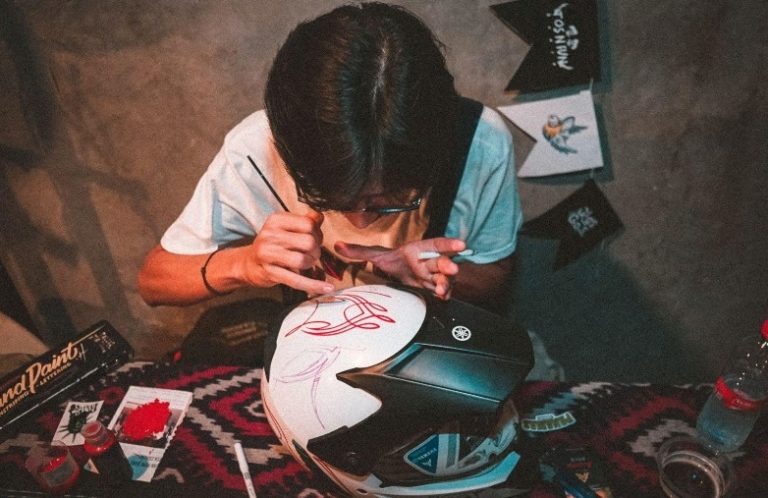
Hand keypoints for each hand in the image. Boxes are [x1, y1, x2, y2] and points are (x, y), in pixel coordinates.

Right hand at [240, 210, 333, 294]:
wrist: (249, 263)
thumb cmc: (271, 245)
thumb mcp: (285, 228)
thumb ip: (305, 221)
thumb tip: (319, 217)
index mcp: (276, 220)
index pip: (308, 223)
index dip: (318, 233)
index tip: (316, 239)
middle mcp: (270, 235)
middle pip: (309, 242)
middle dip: (316, 250)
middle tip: (312, 253)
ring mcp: (268, 254)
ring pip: (304, 260)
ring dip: (311, 263)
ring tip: (307, 262)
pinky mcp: (270, 272)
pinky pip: (297, 280)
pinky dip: (314, 285)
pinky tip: (326, 288)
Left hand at [334, 238, 466, 298]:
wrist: (404, 273)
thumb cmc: (397, 261)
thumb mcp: (378, 256)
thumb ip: (359, 252)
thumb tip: (337, 245)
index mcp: (420, 250)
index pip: (437, 244)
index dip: (449, 244)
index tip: (461, 245)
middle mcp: (430, 262)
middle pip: (441, 262)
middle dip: (447, 266)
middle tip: (451, 269)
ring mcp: (433, 276)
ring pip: (443, 278)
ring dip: (445, 283)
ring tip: (441, 289)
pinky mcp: (433, 289)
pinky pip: (442, 292)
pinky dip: (443, 295)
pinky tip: (442, 298)